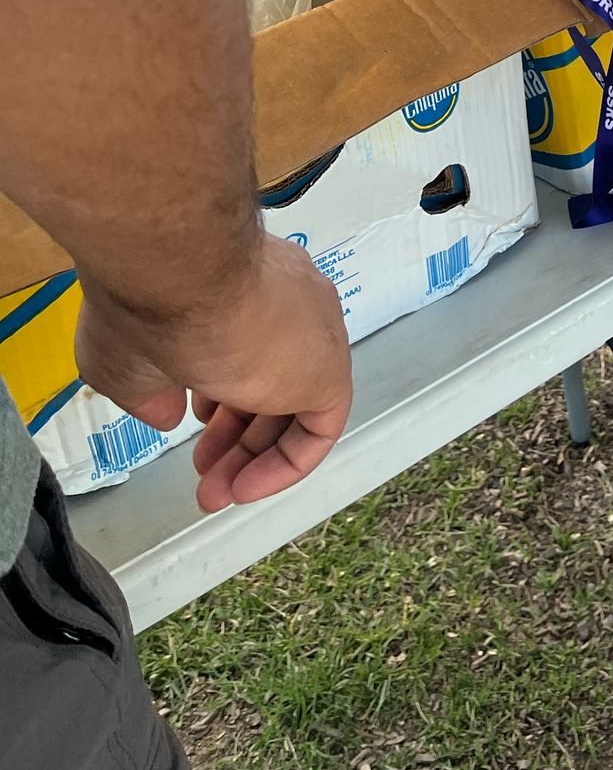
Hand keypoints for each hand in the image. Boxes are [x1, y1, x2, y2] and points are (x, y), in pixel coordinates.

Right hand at [75, 232, 351, 512]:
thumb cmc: (146, 305)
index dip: (212, 389)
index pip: (243, 341)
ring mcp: (313, 332)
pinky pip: (318, 426)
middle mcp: (288, 301)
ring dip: (251, 456)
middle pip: (269, 375)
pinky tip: (243, 487)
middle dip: (231, 435)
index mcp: (246, 282)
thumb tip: (169, 414)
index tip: (182, 419)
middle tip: (199, 471)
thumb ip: (151, 391)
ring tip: (213, 492)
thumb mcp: (127, 357)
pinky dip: (285, 463)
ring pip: (292, 403)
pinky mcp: (329, 368)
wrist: (183, 276)